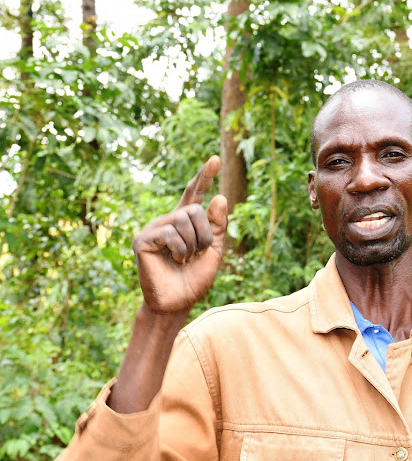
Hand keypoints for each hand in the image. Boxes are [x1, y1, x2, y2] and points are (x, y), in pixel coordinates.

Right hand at [132, 156, 227, 314]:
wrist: (177, 302)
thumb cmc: (194, 278)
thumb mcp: (213, 250)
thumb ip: (217, 225)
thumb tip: (219, 196)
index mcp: (186, 222)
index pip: (196, 194)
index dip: (205, 176)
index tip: (215, 158)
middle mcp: (169, 220)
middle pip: (196, 210)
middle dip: (205, 234)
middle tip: (197, 254)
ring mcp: (154, 228)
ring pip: (184, 220)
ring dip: (193, 245)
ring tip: (184, 260)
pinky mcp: (142, 239)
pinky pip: (171, 234)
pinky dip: (180, 250)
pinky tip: (173, 261)